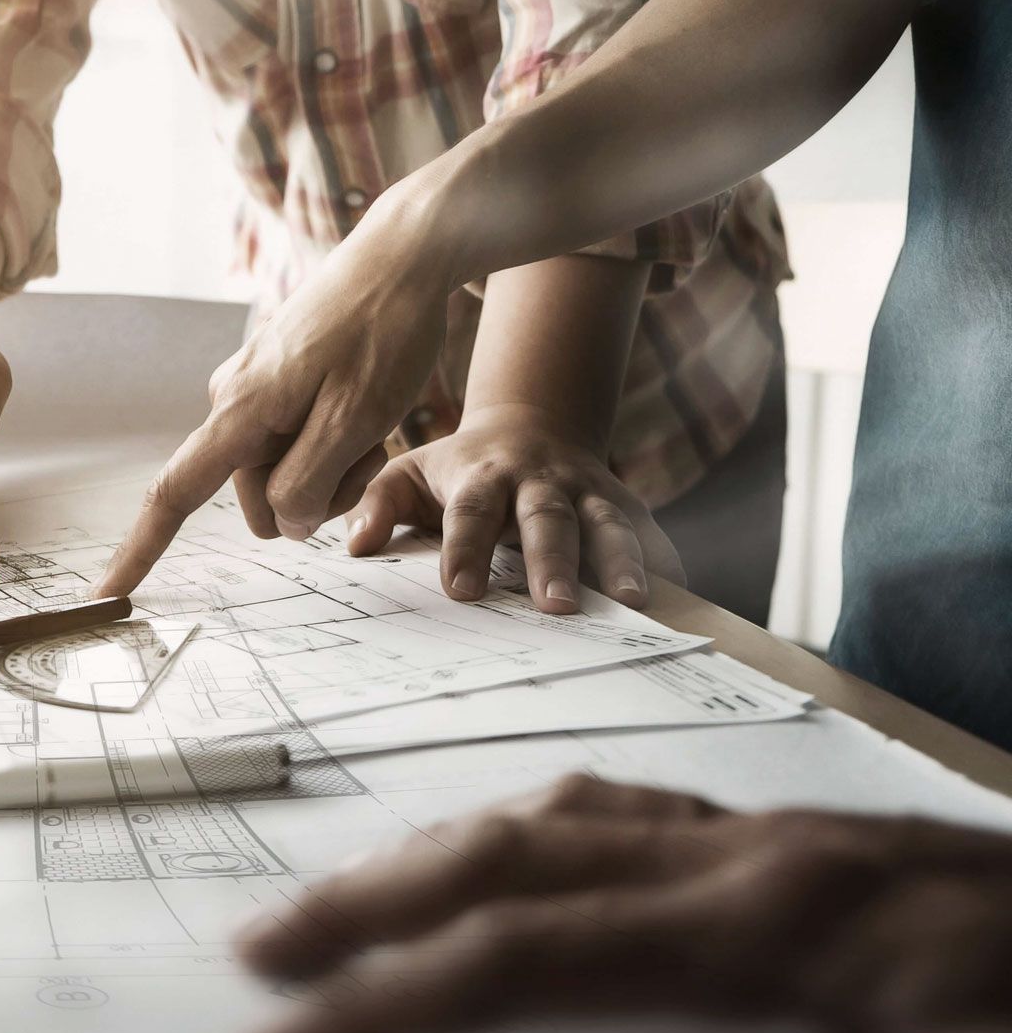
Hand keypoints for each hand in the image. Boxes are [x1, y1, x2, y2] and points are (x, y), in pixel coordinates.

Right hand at [96, 247, 448, 596]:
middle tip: (366, 447)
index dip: (141, 549)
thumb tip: (284, 524)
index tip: (109, 591)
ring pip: (285, 476)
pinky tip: (367, 406)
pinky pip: (298, 445)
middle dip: (315, 494)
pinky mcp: (279, 385)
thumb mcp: (357, 420)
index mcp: (240, 411)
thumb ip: (310, 484)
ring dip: (334, 469)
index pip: (175, 493)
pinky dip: (337, 445)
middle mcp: (233, 402)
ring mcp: (255, 392)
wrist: (404, 255)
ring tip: (372, 420)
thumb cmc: (384, 331)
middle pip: (257, 499)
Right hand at [235, 774, 1011, 1032]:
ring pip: (568, 806)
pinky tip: (519, 864)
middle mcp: (764, 857)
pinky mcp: (815, 850)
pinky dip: (536, 832)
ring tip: (354, 902)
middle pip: (519, 846)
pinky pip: (636, 810)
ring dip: (442, 853)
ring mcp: (789, 839)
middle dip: (377, 899)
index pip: (536, 950)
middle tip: (267, 948)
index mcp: (785, 929)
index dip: (398, 995)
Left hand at [343, 404, 683, 612]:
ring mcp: (588, 491)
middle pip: (547, 519)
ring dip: (622, 561)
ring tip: (634, 603)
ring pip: (607, 523)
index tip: (460, 590)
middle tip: (555, 606)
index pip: (470, 513)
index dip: (466, 548)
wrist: (531, 426)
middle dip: (552, 561)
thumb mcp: (407, 472)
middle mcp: (539, 481)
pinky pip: (650, 534)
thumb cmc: (458, 469)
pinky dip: (665, 565)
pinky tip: (677, 602)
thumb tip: (355, 546)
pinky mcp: (625, 505)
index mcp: (481, 475)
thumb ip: (377, 505)